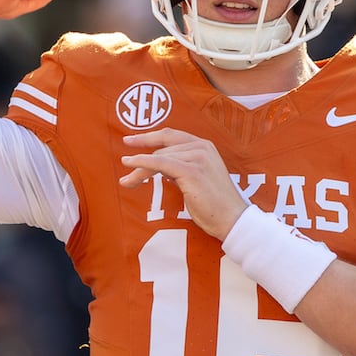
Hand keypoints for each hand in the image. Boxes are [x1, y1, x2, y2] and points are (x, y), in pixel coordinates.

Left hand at [119, 127, 247, 239]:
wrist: (232, 219)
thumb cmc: (213, 204)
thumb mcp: (195, 178)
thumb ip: (179, 167)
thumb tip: (157, 164)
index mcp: (204, 146)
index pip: (171, 136)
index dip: (149, 137)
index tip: (130, 141)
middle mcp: (202, 147)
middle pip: (162, 148)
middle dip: (140, 158)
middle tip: (123, 163)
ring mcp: (198, 157)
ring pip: (158, 157)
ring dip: (139, 170)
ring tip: (127, 182)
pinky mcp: (192, 170)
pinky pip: (160, 163)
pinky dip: (142, 163)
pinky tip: (130, 165)